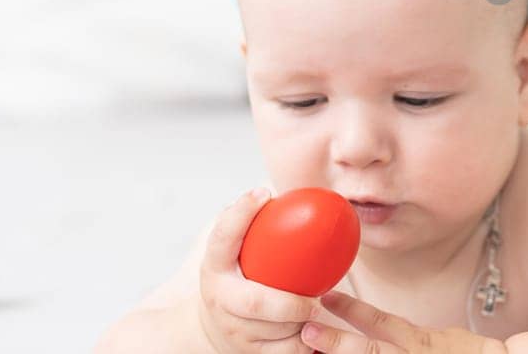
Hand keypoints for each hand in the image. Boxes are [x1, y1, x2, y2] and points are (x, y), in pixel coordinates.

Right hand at [197, 188, 321, 353]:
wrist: (210, 329)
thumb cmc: (235, 280)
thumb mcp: (233, 252)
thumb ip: (251, 226)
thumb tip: (280, 191)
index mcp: (214, 267)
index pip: (221, 237)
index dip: (239, 215)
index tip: (262, 193)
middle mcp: (220, 300)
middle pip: (255, 302)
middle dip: (290, 302)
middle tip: (317, 296)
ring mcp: (233, 330)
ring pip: (276, 330)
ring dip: (302, 321)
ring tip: (317, 309)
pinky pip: (286, 351)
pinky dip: (306, 341)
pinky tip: (316, 330)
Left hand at [301, 291, 506, 353]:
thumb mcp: (440, 340)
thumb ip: (410, 338)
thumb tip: (385, 330)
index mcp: (421, 342)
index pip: (382, 323)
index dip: (354, 310)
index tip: (329, 298)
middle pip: (371, 350)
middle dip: (337, 342)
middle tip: (307, 330)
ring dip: (343, 353)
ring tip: (313, 342)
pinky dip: (367, 351)